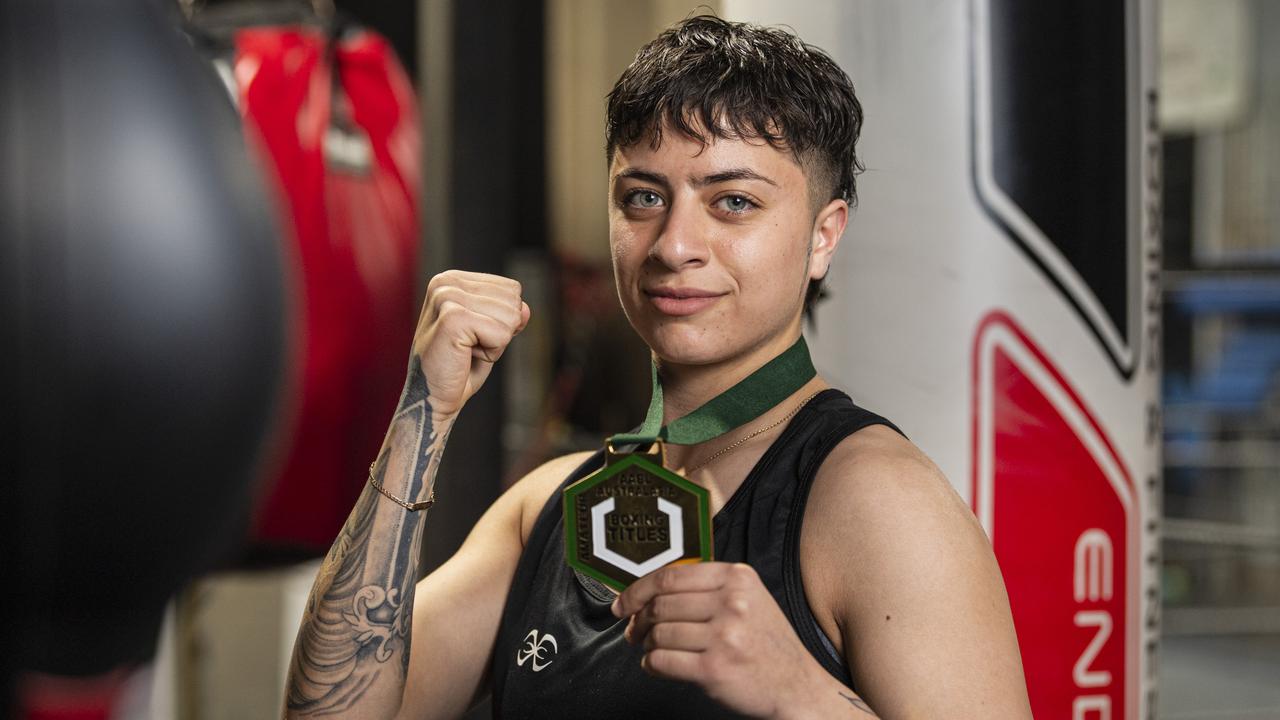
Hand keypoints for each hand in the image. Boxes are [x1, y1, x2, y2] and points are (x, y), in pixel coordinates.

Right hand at [410, 270, 529, 418]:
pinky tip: (466, 357)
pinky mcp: (452, 319)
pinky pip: (502, 335)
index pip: (511, 289)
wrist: (432, 399)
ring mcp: (446, 298)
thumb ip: (508, 315)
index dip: (502, 320)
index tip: (474, 335)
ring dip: (495, 343)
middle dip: (500, 330)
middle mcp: (446, 282)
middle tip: (470, 347)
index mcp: (451, 279)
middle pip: (513, 300)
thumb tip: (525, 308)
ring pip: (510, 316)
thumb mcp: (490, 334)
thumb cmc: (460, 367)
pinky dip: (491, 353)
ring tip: (467, 352)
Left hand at [612, 562, 834, 718]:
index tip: (624, 603)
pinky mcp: (715, 669)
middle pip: (661, 604)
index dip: (637, 590)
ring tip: (653, 649)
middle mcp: (732, 603)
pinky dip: (652, 664)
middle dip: (639, 620)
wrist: (796, 686)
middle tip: (634, 630)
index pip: (671, 575)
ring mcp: (724, 637)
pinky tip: (658, 665)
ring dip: (647, 644)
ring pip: (659, 633)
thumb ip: (707, 588)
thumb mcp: (748, 599)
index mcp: (737, 578)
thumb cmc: (767, 644)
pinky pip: (663, 661)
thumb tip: (650, 592)